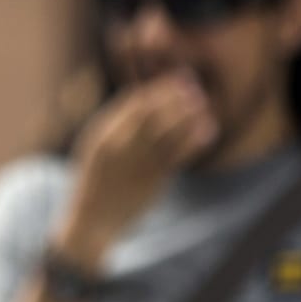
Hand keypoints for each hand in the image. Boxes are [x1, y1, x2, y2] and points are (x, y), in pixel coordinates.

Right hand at [58, 74, 217, 263]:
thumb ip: (116, 128)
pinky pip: (179, 154)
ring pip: (169, 130)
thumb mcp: (96, 150)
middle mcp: (119, 145)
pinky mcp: (153, 179)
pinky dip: (195, 139)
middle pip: (153, 112)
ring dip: (189, 114)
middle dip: (175, 96)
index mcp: (102, 135)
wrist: (93, 220)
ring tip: (203, 105)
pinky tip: (208, 130)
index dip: (158, 89)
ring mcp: (137, 162)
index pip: (134, 103)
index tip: (175, 81)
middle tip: (193, 88)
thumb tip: (141, 104)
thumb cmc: (96, 182)